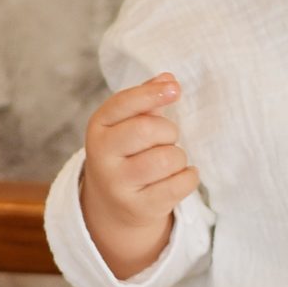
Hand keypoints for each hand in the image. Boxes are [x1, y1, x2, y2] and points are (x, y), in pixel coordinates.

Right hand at [82, 71, 200, 280]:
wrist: (112, 205)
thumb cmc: (127, 153)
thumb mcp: (127, 124)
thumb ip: (146, 99)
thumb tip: (168, 79)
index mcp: (98, 128)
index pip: (124, 103)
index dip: (152, 93)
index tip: (175, 89)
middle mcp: (101, 156)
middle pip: (148, 130)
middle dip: (168, 131)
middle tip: (166, 139)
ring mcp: (118, 185)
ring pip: (167, 159)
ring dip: (178, 157)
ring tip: (169, 161)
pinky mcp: (139, 207)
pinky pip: (180, 184)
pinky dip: (189, 177)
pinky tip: (180, 176)